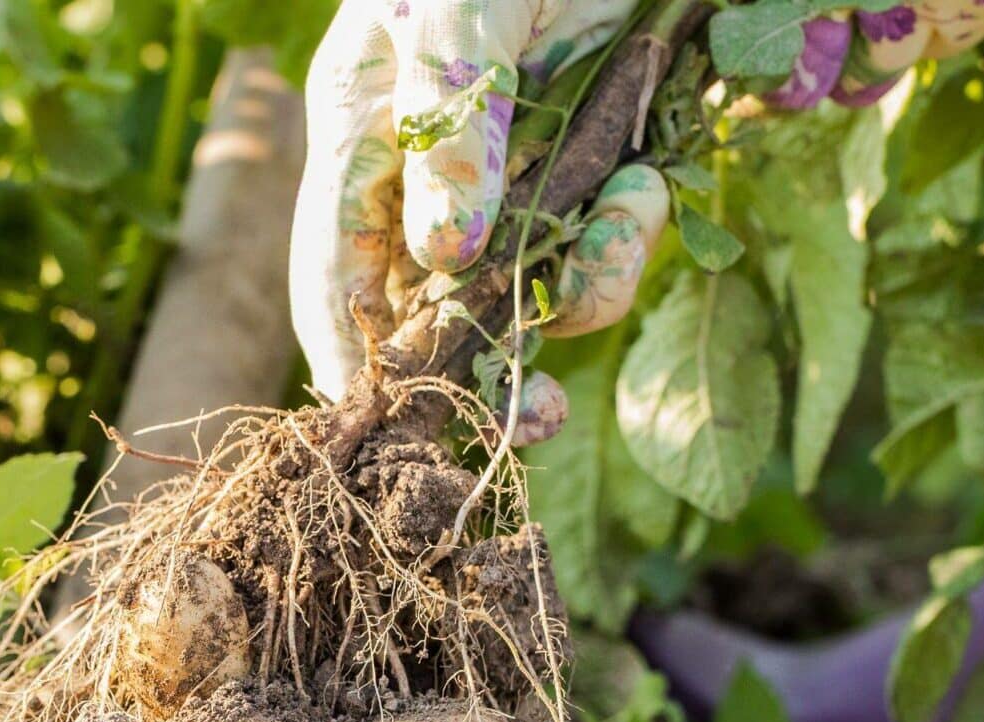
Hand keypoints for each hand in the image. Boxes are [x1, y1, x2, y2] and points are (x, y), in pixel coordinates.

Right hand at [288, 0, 983, 438]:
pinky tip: (647, 183)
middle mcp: (426, 179)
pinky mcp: (583, 182)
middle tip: (536, 415)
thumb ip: (453, 120)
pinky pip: (594, 253)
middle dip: (484, 368)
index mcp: (363, 134)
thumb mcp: (468, 9)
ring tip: (632, 206)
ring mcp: (507, 188)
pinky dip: (626, 237)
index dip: (353, 355)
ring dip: (582, 284)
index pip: (337, 273)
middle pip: (430, 315)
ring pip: (526, 295)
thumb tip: (443, 255)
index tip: (389, 418)